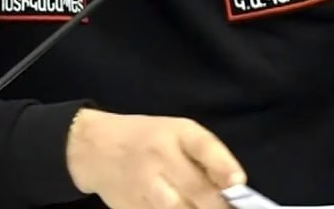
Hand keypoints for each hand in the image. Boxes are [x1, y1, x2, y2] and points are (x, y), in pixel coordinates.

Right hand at [65, 108, 246, 208]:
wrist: (95, 149)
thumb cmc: (147, 139)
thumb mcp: (177, 133)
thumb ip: (205, 156)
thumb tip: (234, 186)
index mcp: (175, 133)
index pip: (203, 146)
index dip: (223, 165)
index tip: (238, 182)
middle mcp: (159, 158)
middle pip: (196, 189)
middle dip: (218, 205)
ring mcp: (144, 187)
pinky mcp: (132, 208)